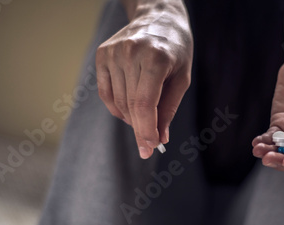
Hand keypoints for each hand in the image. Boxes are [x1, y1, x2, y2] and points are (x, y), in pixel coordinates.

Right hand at [96, 3, 192, 158]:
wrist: (158, 17)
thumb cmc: (176, 50)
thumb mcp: (181, 78)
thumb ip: (169, 109)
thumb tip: (160, 138)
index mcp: (155, 58)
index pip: (144, 104)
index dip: (146, 130)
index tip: (149, 149)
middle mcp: (131, 53)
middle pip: (131, 106)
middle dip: (140, 130)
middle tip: (148, 147)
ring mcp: (113, 53)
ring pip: (118, 102)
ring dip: (130, 119)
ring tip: (144, 120)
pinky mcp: (102, 55)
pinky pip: (105, 93)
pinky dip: (117, 108)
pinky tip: (129, 110)